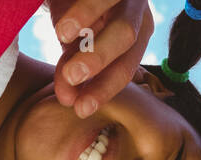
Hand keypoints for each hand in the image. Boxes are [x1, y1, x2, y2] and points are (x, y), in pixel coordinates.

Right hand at [46, 0, 153, 117]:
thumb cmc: (76, 11)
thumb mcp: (75, 42)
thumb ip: (71, 66)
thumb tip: (67, 99)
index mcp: (135, 38)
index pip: (124, 68)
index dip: (103, 90)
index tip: (80, 109)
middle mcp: (138, 15)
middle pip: (127, 40)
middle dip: (99, 60)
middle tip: (71, 76)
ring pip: (121, 20)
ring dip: (93, 33)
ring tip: (62, 40)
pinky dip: (84, 10)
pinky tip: (64, 26)